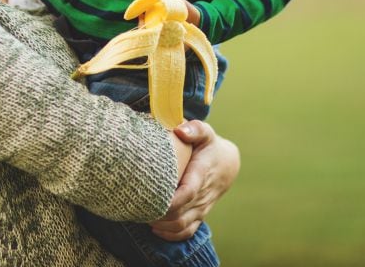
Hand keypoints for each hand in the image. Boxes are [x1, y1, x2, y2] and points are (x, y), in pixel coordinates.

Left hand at [150, 121, 239, 240]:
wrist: (227, 165)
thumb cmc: (209, 146)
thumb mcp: (205, 133)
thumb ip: (195, 129)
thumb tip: (180, 131)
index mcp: (202, 174)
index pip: (187, 192)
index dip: (170, 200)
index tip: (151, 199)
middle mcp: (202, 195)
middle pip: (180, 214)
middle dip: (158, 214)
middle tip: (137, 207)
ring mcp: (201, 208)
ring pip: (181, 226)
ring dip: (161, 225)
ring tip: (142, 216)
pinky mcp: (199, 215)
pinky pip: (186, 232)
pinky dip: (170, 235)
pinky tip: (154, 228)